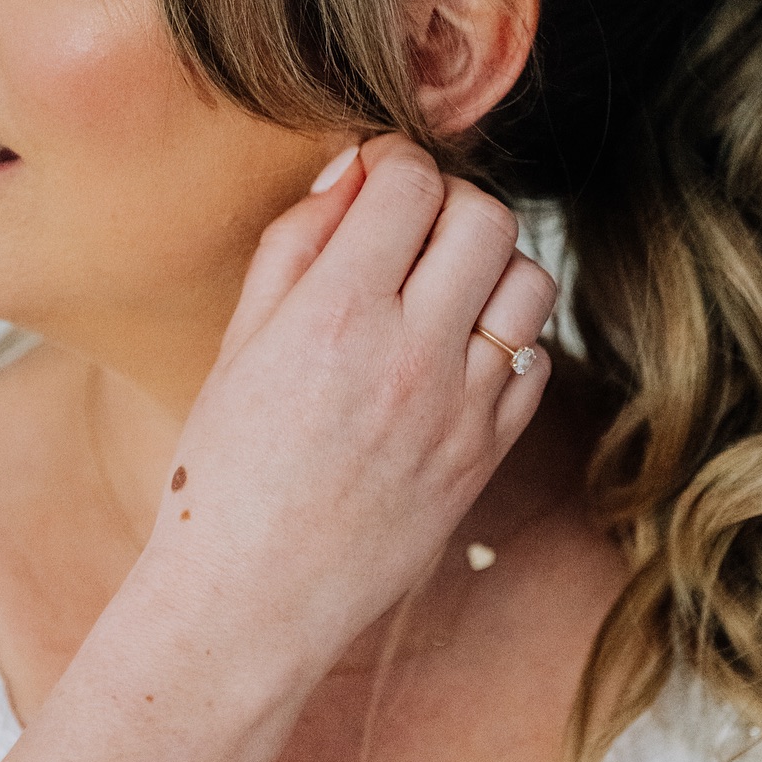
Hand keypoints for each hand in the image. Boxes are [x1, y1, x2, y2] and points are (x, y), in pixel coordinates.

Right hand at [142, 135, 556, 668]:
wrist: (253, 599)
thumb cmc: (225, 472)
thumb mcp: (238, 343)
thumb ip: (296, 245)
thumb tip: (353, 172)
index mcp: (337, 314)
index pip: (411, 184)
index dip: (395, 162)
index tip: (377, 178)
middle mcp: (413, 353)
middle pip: (486, 217)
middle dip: (450, 201)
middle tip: (412, 226)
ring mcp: (462, 407)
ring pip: (528, 282)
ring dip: (490, 265)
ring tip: (443, 285)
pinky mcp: (488, 454)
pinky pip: (536, 359)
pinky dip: (507, 336)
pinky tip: (457, 350)